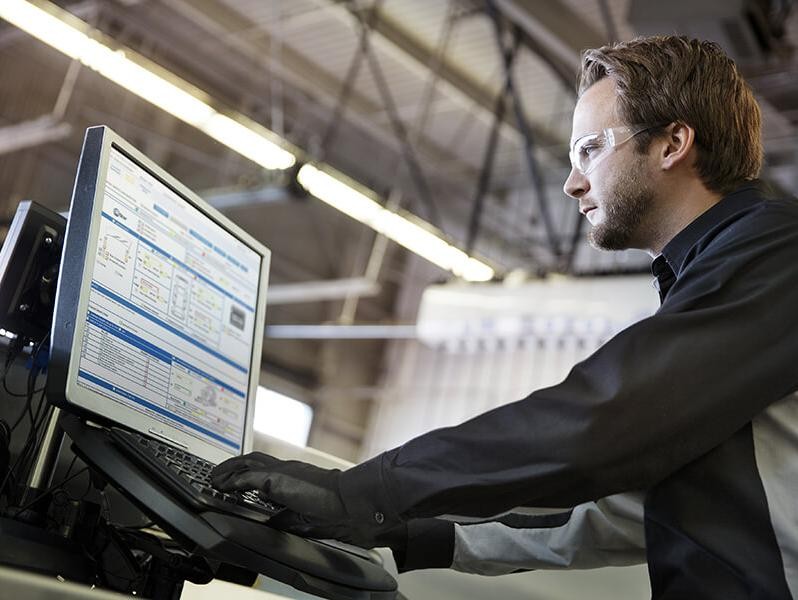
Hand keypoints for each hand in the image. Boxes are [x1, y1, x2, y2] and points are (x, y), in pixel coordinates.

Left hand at [211, 452, 388, 547]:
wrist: (348, 502)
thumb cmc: (336, 509)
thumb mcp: (303, 515)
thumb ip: (285, 516)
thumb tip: (271, 522)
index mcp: (295, 475)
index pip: (265, 467)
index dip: (248, 470)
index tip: (236, 477)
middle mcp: (287, 468)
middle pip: (253, 460)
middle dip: (233, 466)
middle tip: (219, 473)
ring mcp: (280, 471)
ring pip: (246, 463)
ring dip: (228, 470)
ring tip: (214, 477)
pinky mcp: (275, 479)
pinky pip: (246, 476)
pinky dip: (232, 479)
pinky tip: (221, 484)